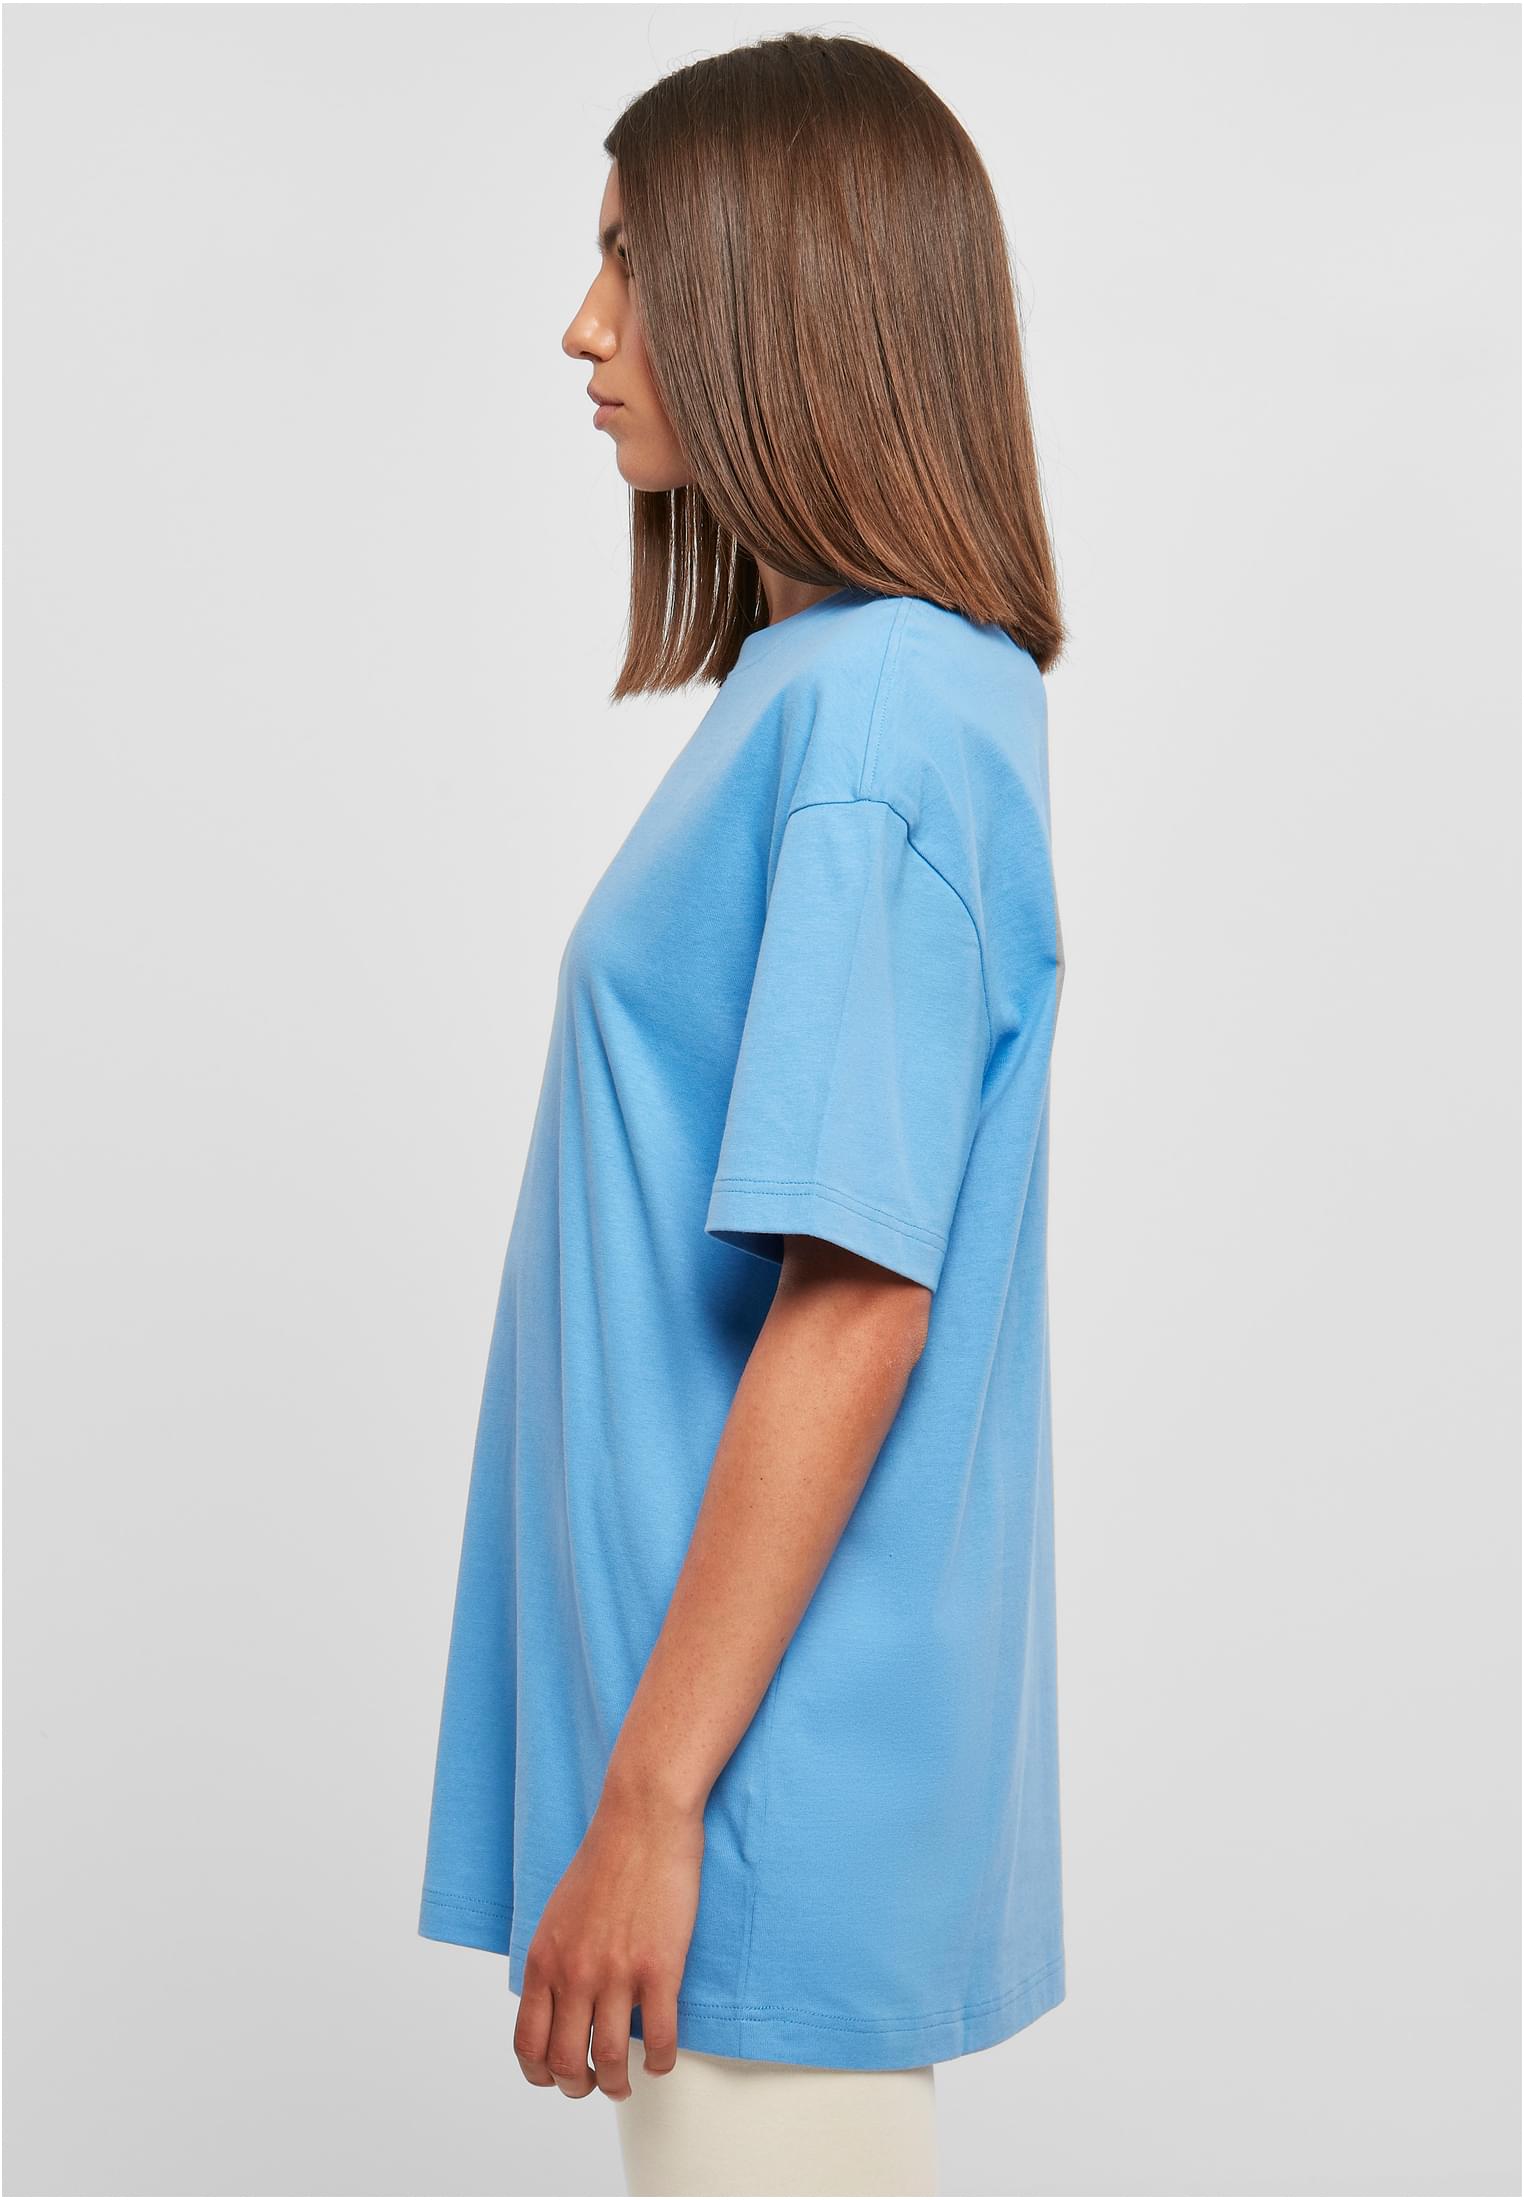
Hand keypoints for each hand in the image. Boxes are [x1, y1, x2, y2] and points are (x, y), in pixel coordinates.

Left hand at [513, 1785, 705, 2099]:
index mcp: (544, 1960)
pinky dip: (660, 2062)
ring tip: (625, 2084)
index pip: (527, 2043)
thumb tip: (559, 2003)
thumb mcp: (558, 1913)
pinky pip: (659, 2038)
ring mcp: (616, 1973)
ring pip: (610, 2060)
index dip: (540, 2075)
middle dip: (578, 2087)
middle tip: (594, 2085)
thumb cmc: (606, 1858)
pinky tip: (661, 2060)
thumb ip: (555, 1960)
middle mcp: (574, 1974)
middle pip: (565, 2063)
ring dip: (617, 2085)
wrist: (643, 1818)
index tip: (556, 2078)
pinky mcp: (659, 1968)